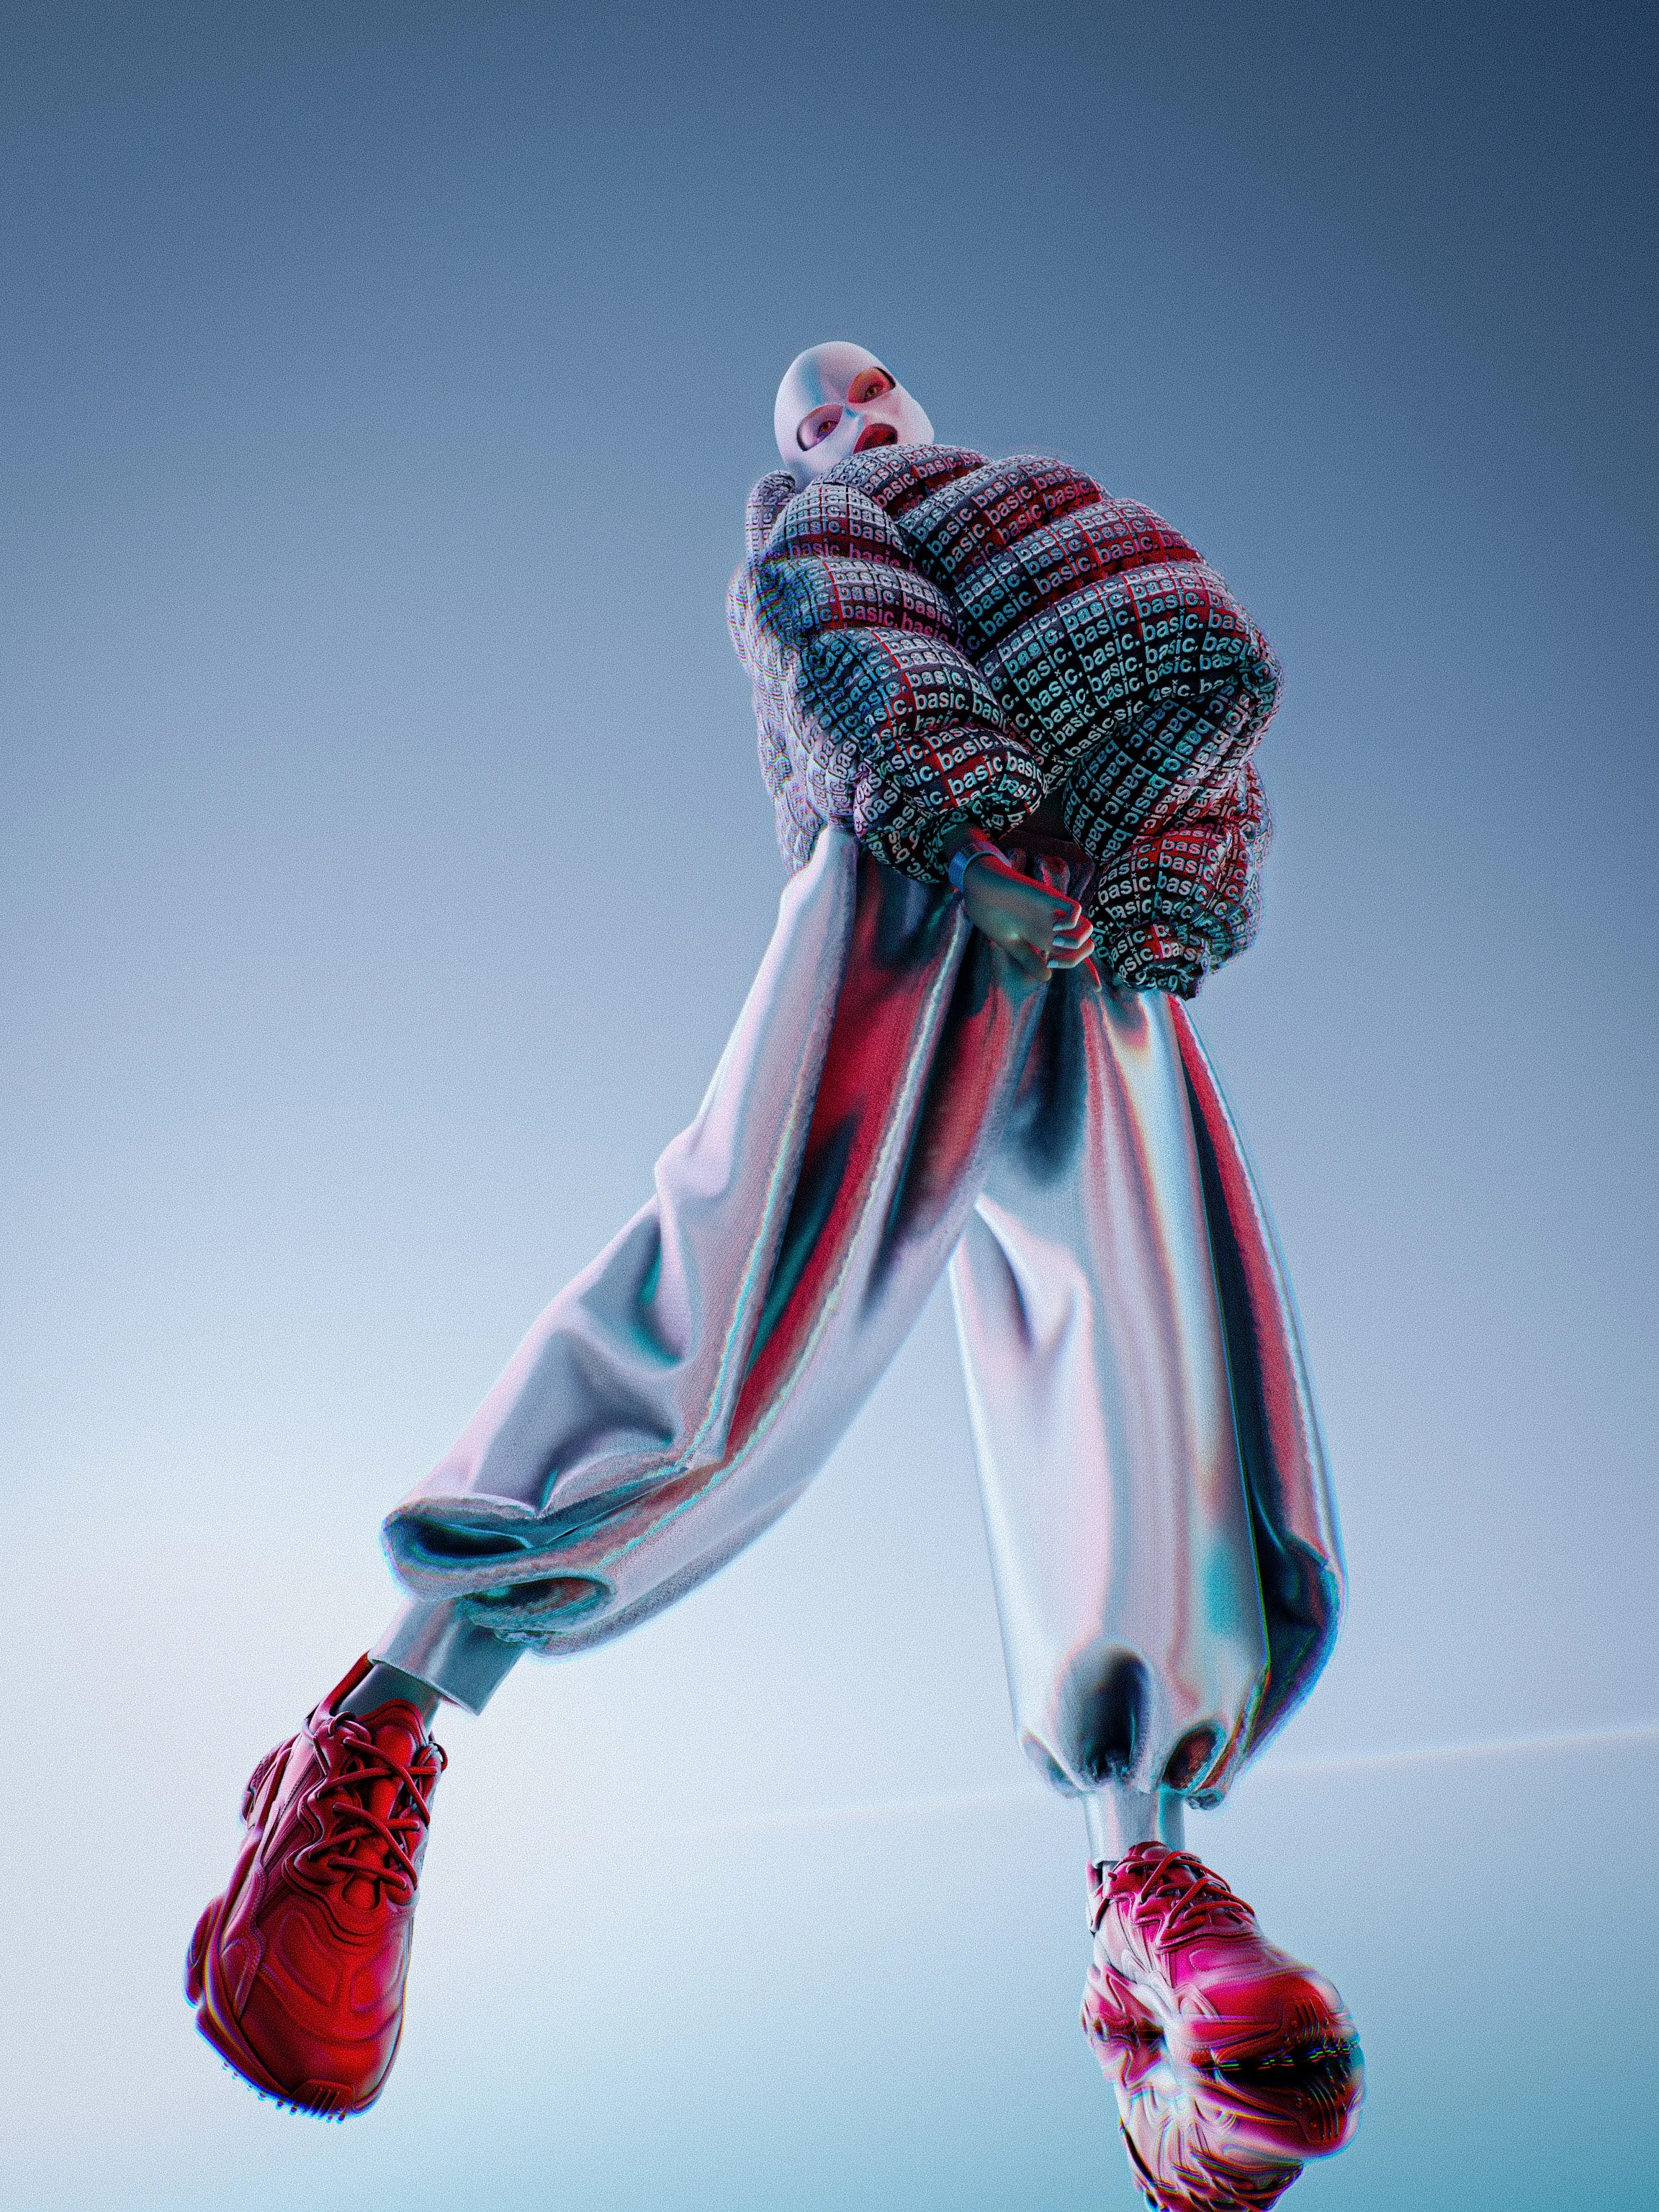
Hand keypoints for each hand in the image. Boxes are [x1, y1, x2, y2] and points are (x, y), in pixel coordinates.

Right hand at [954, 839, 1094, 979]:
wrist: (979, 893)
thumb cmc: (993, 915)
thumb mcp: (1012, 944)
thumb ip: (1030, 959)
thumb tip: (1048, 977)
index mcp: (1047, 939)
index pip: (1077, 955)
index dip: (1089, 972)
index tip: (1098, 989)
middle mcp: (1055, 927)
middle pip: (1086, 944)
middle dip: (1078, 959)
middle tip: (1053, 960)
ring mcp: (1054, 913)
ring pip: (1087, 928)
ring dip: (1076, 941)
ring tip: (1053, 942)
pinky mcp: (1049, 898)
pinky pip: (1075, 909)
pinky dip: (1072, 922)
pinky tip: (1054, 927)